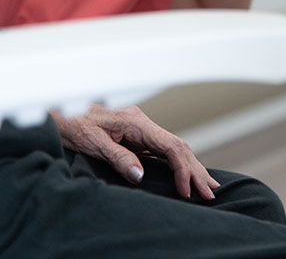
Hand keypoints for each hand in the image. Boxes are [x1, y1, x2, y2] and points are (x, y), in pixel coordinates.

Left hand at [50, 104, 219, 199]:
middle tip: (210, 190)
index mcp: (136, 122)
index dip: (183, 169)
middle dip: (196, 169)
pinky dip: (179, 162)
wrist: (60, 110)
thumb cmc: (73, 124)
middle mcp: (144, 123)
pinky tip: (187, 171)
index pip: (170, 146)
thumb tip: (141, 175)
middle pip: (179, 146)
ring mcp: (142, 128)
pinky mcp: (137, 134)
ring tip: (207, 183)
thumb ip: (118, 157)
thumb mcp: (93, 142)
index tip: (186, 189)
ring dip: (192, 166)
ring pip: (175, 147)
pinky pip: (164, 148)